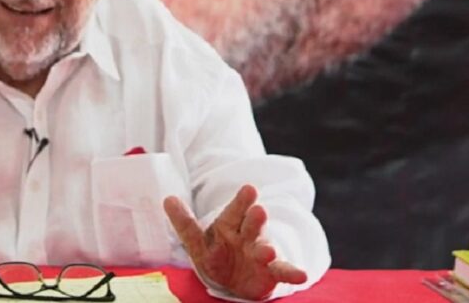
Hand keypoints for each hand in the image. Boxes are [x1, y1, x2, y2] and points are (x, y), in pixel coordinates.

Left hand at [164, 185, 306, 299]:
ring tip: (269, 250)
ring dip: (267, 249)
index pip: (233, 211)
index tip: (249, 188)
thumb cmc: (216, 255)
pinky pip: (282, 271)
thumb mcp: (196, 240)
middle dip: (254, 219)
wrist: (233, 279)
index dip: (241, 201)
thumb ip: (184, 222)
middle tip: (259, 210)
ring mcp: (261, 253)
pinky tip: (301, 274)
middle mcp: (247, 236)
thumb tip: (167, 198)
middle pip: (251, 225)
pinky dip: (292, 273)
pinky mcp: (271, 272)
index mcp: (229, 225)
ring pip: (264, 248)